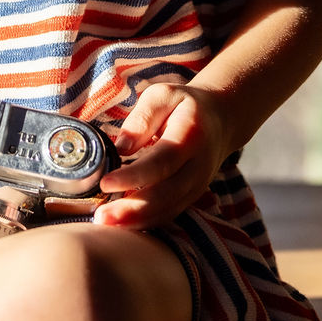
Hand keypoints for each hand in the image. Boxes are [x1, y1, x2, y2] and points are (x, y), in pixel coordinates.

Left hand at [93, 83, 232, 230]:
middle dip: (132, 209)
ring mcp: (197, 185)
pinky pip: (169, 214)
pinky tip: (121, 224)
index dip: (134, 176)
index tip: (105, 183)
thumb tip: (121, 148)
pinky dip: (145, 222)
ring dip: (136, 221)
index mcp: (191, 136)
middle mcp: (198, 166)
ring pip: (167, 210)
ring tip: (104, 224)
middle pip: (165, 194)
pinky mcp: (191, 196)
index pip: (162, 162)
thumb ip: (142, 118)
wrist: (221, 120)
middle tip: (100, 217)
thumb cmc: (184, 105)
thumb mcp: (163, 95)